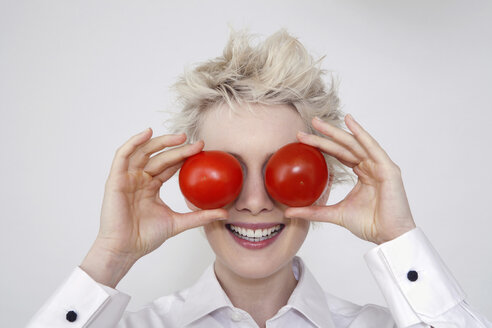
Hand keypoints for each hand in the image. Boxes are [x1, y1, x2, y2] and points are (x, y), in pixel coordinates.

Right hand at [95, 128, 227, 259]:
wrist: (125, 249)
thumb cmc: (145, 237)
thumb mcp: (178, 223)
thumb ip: (200, 216)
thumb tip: (225, 213)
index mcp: (151, 186)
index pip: (169, 166)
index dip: (184, 156)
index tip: (202, 150)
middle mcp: (139, 178)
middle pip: (160, 157)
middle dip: (178, 147)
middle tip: (197, 143)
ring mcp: (127, 177)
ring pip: (144, 152)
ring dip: (161, 142)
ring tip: (180, 137)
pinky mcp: (116, 179)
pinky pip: (123, 155)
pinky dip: (134, 142)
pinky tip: (147, 132)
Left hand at [284, 115, 415, 244]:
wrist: (388, 236)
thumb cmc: (369, 224)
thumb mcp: (334, 214)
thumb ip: (313, 211)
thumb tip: (288, 212)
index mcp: (362, 173)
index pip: (339, 154)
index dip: (323, 145)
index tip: (302, 139)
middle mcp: (371, 166)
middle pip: (345, 146)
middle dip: (327, 133)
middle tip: (310, 122)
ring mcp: (380, 166)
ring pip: (355, 143)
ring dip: (336, 132)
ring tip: (319, 122)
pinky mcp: (388, 168)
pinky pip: (372, 147)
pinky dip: (361, 134)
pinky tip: (350, 122)